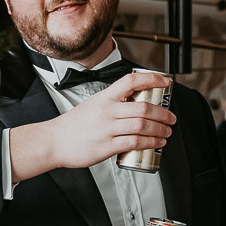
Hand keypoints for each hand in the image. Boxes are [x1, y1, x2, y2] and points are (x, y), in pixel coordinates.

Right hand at [10, 71, 176, 178]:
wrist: (54, 141)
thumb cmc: (73, 125)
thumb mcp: (93, 105)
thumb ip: (113, 104)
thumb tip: (135, 108)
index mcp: (104, 97)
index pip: (131, 81)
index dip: (151, 79)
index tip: (165, 83)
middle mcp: (107, 110)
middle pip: (143, 107)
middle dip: (163, 113)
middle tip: (171, 118)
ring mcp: (107, 128)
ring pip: (142, 125)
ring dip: (160, 129)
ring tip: (167, 132)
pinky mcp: (107, 145)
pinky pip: (135, 142)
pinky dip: (150, 142)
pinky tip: (157, 143)